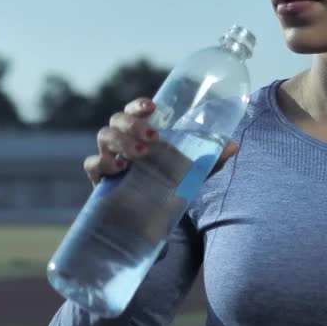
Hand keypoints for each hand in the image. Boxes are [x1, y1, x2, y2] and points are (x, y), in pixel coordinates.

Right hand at [83, 97, 239, 186]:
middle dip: (132, 124)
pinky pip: (92, 165)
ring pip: (104, 136)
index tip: (152, 107)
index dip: (139, 105)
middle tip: (152, 138)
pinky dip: (102, 162)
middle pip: (117, 120)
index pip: (135, 110)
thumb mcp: (192, 172)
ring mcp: (109, 158)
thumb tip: (234, 145)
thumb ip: (211, 159)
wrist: (152, 220)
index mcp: (141, 132)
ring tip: (141, 154)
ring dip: (121, 141)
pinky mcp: (100, 180)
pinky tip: (118, 168)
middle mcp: (122, 141)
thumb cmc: (169, 184)